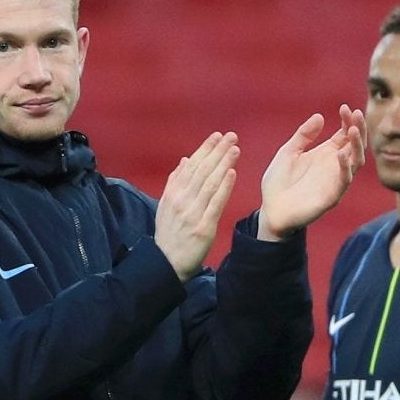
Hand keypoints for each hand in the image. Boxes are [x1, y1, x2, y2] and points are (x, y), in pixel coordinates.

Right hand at [155, 132, 239, 280]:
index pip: (191, 166)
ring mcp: (192, 214)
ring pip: (210, 183)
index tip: (217, 136)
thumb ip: (174, 182)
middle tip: (231, 136)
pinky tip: (231, 173)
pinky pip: (215, 204)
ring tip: (235, 149)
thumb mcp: (165, 206)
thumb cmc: (169, 235)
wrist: (167, 263)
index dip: (205, 149)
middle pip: (202, 171)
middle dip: (217, 151)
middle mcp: (182, 200)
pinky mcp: (203, 227)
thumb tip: (185, 160)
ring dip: (223, 164)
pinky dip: (224, 187)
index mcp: (173, 194)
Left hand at [259, 106, 365, 239]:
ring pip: (356, 161)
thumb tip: (319, 116)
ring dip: (357, 145)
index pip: (344, 134)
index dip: (347, 120)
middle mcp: (334, 166)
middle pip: (355, 145)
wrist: (270, 210)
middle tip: (357, 114)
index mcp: (326, 154)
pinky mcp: (332, 197)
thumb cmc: (279, 182)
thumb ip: (303, 135)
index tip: (344, 108)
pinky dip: (345, 167)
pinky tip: (341, 154)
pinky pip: (344, 181)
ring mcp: (335, 181)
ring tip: (353, 130)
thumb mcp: (288, 152)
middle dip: (358, 129)